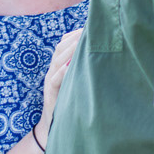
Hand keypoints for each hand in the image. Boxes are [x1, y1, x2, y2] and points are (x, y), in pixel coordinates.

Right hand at [36, 28, 82, 146]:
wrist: (54, 127)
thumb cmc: (71, 102)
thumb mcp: (77, 82)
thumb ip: (84, 68)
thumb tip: (103, 55)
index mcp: (59, 65)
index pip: (65, 43)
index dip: (76, 34)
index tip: (90, 26)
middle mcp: (53, 70)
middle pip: (61, 48)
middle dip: (75, 37)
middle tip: (89, 30)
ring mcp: (49, 81)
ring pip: (57, 60)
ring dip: (70, 50)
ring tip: (83, 41)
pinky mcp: (50, 94)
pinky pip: (54, 79)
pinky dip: (63, 71)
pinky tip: (72, 65)